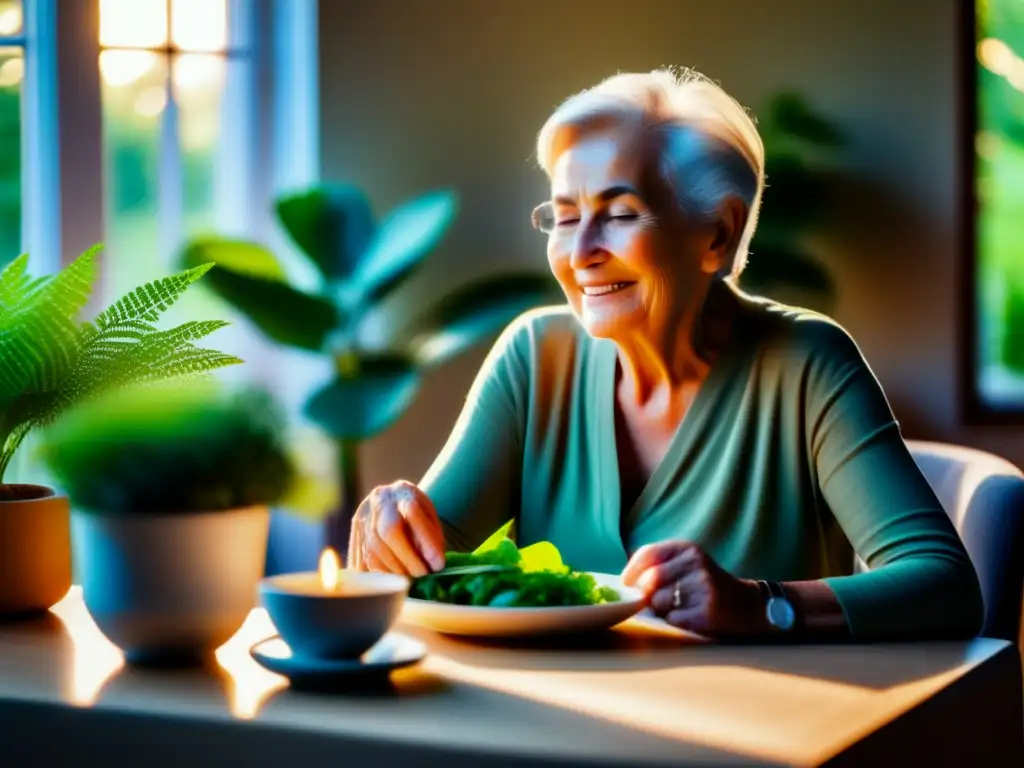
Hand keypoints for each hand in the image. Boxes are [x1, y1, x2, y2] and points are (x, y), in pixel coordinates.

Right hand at [348, 480, 445, 576]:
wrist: (391, 505)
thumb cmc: (417, 517)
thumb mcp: (430, 520)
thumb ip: (432, 538)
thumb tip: (433, 565)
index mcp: (402, 491)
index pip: (412, 511)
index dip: (425, 540)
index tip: (438, 564)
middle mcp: (378, 502)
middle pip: (388, 531)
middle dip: (408, 559)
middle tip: (423, 575)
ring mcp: (361, 519)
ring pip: (372, 550)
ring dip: (394, 571)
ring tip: (411, 581)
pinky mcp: (353, 538)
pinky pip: (360, 563)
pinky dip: (378, 577)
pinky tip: (392, 582)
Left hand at [621, 541, 765, 636]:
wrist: (747, 605)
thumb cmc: (706, 585)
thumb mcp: (686, 564)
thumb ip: (658, 566)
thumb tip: (624, 583)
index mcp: (687, 548)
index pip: (647, 554)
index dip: (630, 572)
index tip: (625, 584)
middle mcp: (696, 562)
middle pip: (649, 581)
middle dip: (646, 595)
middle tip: (656, 601)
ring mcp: (703, 586)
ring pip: (658, 602)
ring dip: (661, 610)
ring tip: (679, 607)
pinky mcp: (707, 611)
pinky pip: (672, 619)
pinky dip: (675, 621)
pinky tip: (690, 617)